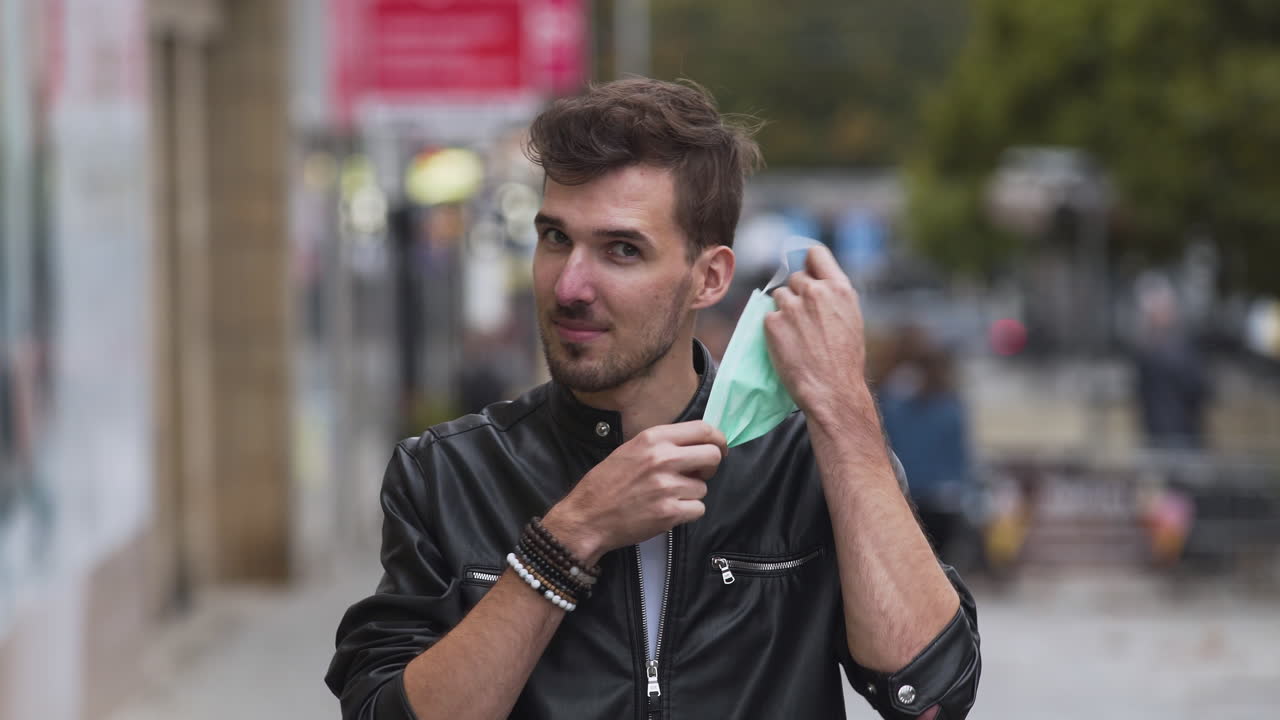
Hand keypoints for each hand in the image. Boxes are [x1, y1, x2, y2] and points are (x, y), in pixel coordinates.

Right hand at [544, 421, 726, 564]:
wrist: (587, 516)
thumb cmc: (607, 483)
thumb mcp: (631, 449)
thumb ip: (663, 444)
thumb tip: (696, 444)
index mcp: (653, 438)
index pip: (703, 429)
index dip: (717, 440)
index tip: (718, 448)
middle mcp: (663, 458)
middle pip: (713, 456)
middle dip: (710, 467)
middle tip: (697, 475)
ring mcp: (667, 486)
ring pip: (703, 487)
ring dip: (691, 494)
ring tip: (666, 497)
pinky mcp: (670, 512)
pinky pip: (698, 509)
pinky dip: (686, 512)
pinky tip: (666, 511)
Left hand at [764, 246, 867, 421]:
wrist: (832, 389)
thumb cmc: (845, 360)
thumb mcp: (850, 318)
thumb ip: (832, 296)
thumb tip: (815, 282)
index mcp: (839, 288)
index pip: (816, 254)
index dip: (809, 264)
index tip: (807, 274)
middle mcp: (815, 292)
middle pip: (795, 278)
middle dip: (797, 294)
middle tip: (804, 320)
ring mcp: (792, 306)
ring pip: (779, 296)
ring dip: (784, 310)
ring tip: (797, 335)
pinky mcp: (773, 323)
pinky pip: (769, 316)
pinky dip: (774, 328)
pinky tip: (787, 345)